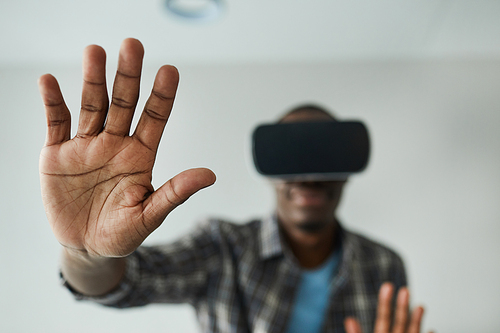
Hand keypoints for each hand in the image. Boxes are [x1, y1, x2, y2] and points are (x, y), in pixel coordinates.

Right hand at [39, 39, 215, 257]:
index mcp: (140, 155)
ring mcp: (87, 146)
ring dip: (92, 79)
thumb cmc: (121, 233)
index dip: (162, 95)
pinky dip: (52, 102)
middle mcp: (116, 144)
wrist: (85, 248)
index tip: (170, 70)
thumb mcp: (149, 215)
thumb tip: (210, 175)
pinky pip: (56, 123)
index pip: (155, 118)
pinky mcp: (58, 154)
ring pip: (92, 106)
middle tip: (132, 45)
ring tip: (94, 52)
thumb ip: (175, 193)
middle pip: (124, 103)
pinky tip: (49, 81)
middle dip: (128, 75)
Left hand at [344, 283, 431, 332]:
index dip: (385, 301)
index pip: (383, 316)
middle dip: (402, 305)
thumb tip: (349, 320)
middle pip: (399, 321)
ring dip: (416, 319)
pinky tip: (432, 329)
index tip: (388, 285)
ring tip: (420, 306)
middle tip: (405, 289)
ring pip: (412, 331)